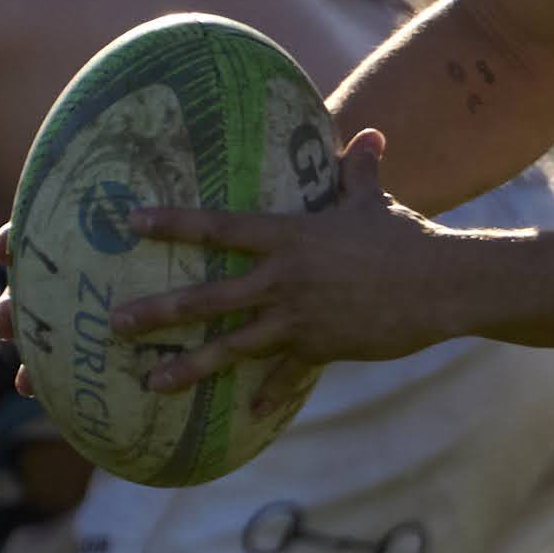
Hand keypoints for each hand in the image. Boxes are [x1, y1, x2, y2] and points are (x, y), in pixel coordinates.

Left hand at [105, 131, 475, 393]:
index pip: (220, 228)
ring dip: (189, 365)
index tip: (132, 223)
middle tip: (113, 324)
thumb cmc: (405, 237)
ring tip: (150, 383)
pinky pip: (284, 376)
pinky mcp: (320, 348)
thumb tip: (370, 134)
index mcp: (290, 237)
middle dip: (158, 312)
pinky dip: (265, 396)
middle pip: (209, 297)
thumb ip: (359, 171)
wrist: (440, 285)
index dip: (174, 223)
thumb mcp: (374, 201)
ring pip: (232, 345)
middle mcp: (284, 279)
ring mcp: (299, 318)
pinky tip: (244, 418)